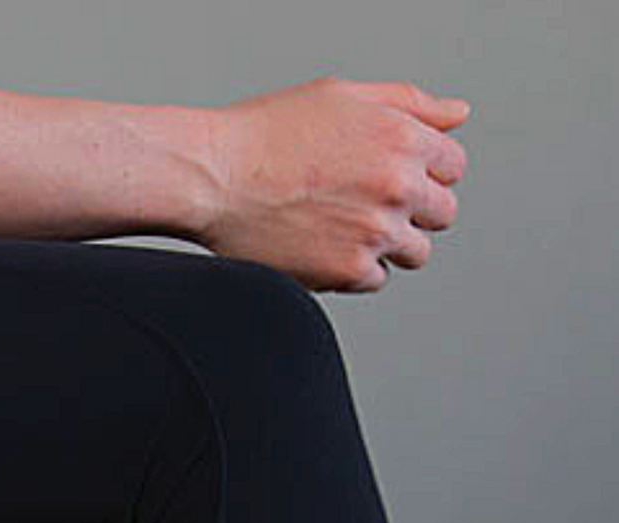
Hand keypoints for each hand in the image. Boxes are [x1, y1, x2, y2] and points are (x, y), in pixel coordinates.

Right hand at [195, 75, 470, 293]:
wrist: (213, 177)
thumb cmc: (265, 135)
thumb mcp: (342, 97)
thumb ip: (409, 104)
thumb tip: (456, 115)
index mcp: (404, 139)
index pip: (452, 166)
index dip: (422, 171)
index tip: (391, 176)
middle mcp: (397, 186)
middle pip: (442, 213)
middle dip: (411, 209)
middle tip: (365, 204)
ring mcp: (375, 233)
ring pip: (415, 252)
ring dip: (387, 243)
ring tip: (342, 227)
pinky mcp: (347, 271)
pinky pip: (374, 279)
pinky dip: (352, 268)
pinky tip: (321, 245)